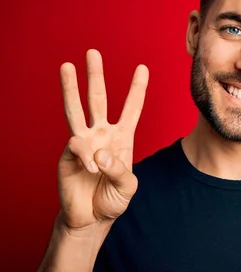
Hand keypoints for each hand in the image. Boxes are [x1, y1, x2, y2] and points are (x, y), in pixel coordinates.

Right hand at [56, 49, 148, 232]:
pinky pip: (77, 146)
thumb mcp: (128, 187)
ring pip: (76, 110)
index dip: (137, 89)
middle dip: (96, 76)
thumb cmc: (112, 199)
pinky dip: (86, 157)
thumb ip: (119, 171)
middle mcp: (102, 134)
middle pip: (98, 99)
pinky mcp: (68, 155)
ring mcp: (84, 142)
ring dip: (70, 88)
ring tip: (66, 66)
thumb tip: (99, 153)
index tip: (142, 68)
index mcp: (122, 138)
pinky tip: (92, 169)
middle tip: (92, 52)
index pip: (131, 109)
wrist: (92, 219)